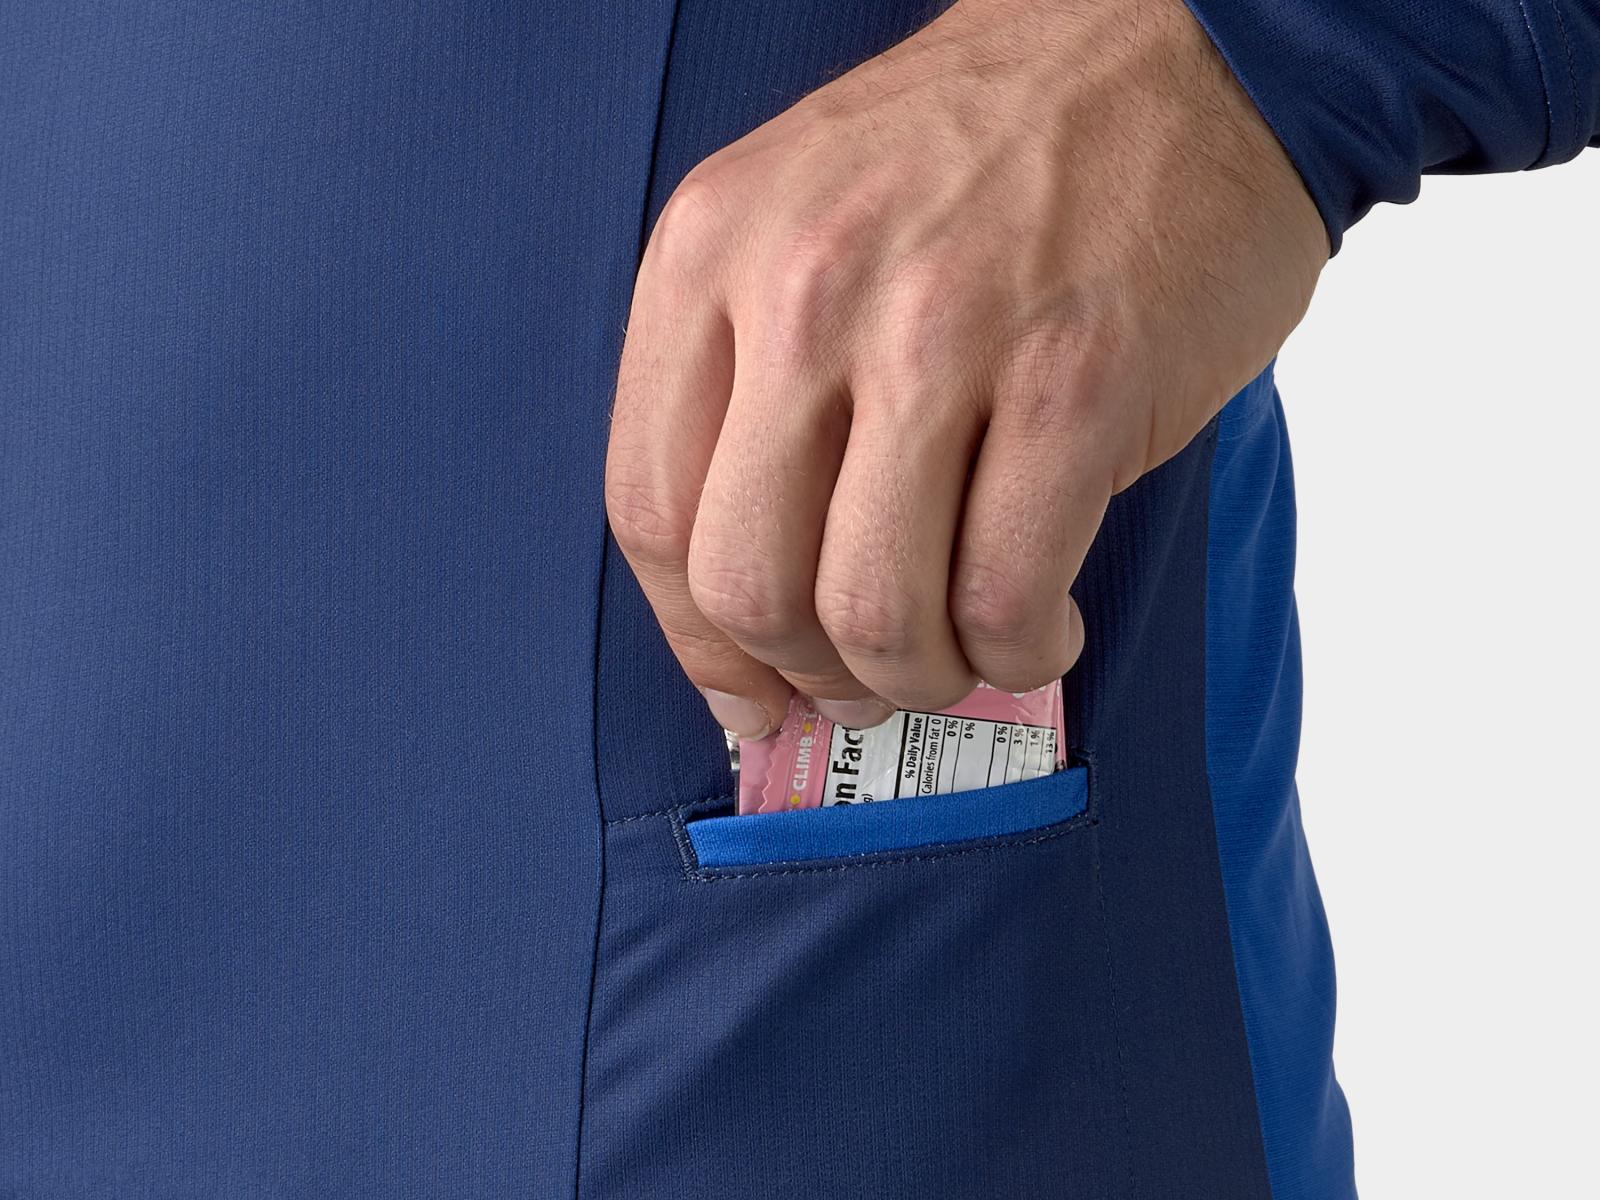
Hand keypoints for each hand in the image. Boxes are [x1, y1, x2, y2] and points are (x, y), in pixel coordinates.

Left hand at [606, 0, 1326, 737]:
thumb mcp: (804, 217)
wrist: (1179, 46)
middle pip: (749, 584)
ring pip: (874, 609)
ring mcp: (941, 330)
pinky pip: (1006, 593)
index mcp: (712, 253)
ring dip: (919, 674)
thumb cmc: (987, 154)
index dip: (696, 643)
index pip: (650, 511)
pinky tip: (1037, 626)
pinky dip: (1017, 650)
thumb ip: (752, 390)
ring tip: (961, 650)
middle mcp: (806, 288)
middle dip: (809, 672)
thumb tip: (751, 613)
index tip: (747, 688)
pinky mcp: (1076, 376)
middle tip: (863, 679)